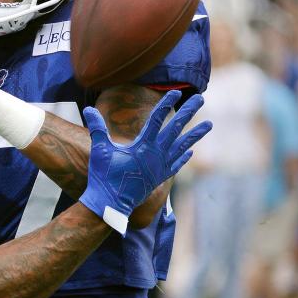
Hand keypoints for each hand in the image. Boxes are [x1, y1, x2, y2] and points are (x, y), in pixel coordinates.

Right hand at [79, 90, 210, 233]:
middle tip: (200, 99)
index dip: (166, 104)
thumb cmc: (104, 176)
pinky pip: (176, 164)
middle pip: (175, 129)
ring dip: (195, 134)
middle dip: (188, 112)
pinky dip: (184, 156)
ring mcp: (160, 167)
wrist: (111, 205)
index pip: (157, 120)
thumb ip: (97, 129)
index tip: (176, 92)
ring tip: (209, 124)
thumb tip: (89, 110)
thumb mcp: (100, 150)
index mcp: (143, 146)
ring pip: (182, 146)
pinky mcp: (159, 178)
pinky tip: (190, 151)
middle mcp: (156, 155)